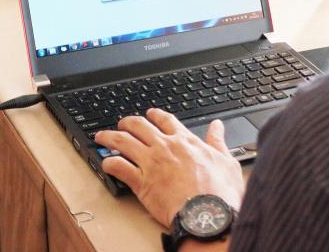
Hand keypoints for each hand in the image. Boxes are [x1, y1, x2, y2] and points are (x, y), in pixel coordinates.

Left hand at [95, 109, 244, 227]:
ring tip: (101, 136)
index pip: (166, 120)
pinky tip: (105, 163)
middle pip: (139, 125)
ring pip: (123, 141)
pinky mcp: (140, 182)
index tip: (150, 114)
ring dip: (109, 137)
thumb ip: (218, 141)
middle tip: (122, 124)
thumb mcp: (227, 161)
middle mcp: (165, 147)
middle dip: (128, 122)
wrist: (207, 214)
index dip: (155, 115)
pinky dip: (109, 163)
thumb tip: (218, 126)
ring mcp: (151, 163)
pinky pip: (118, 167)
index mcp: (185, 141)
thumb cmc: (219, 193)